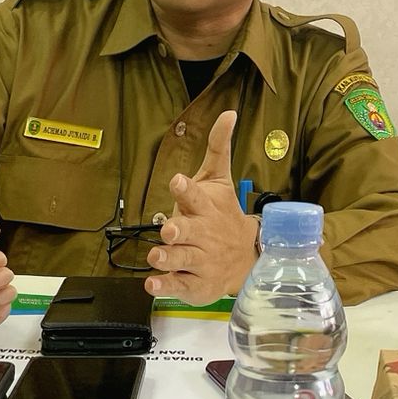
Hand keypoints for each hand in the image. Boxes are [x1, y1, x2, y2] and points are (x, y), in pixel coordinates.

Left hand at [146, 110, 259, 305]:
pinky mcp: (194, 284)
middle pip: (189, 232)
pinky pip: (179, 286)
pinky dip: (166, 286)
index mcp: (206, 208)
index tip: (177, 181)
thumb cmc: (222, 213)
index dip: (186, 189)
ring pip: (183, 260)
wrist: (245, 257)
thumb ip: (219, 147)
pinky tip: (152, 283)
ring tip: (156, 255)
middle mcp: (204, 234)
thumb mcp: (219, 179)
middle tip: (167, 230)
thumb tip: (229, 112)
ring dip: (169, 257)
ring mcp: (200, 261)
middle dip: (178, 230)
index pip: (196, 196)